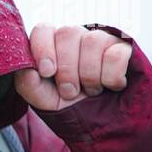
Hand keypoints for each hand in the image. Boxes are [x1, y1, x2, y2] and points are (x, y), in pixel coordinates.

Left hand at [14, 24, 132, 110]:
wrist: (102, 121)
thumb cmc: (69, 104)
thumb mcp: (44, 100)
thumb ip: (28, 84)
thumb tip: (27, 69)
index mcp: (52, 44)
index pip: (43, 29)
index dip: (43, 48)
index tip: (47, 72)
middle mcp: (76, 37)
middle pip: (67, 32)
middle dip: (67, 69)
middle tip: (69, 91)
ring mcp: (101, 39)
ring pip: (92, 41)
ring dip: (89, 75)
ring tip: (90, 91)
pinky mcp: (124, 48)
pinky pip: (116, 54)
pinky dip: (110, 77)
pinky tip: (110, 86)